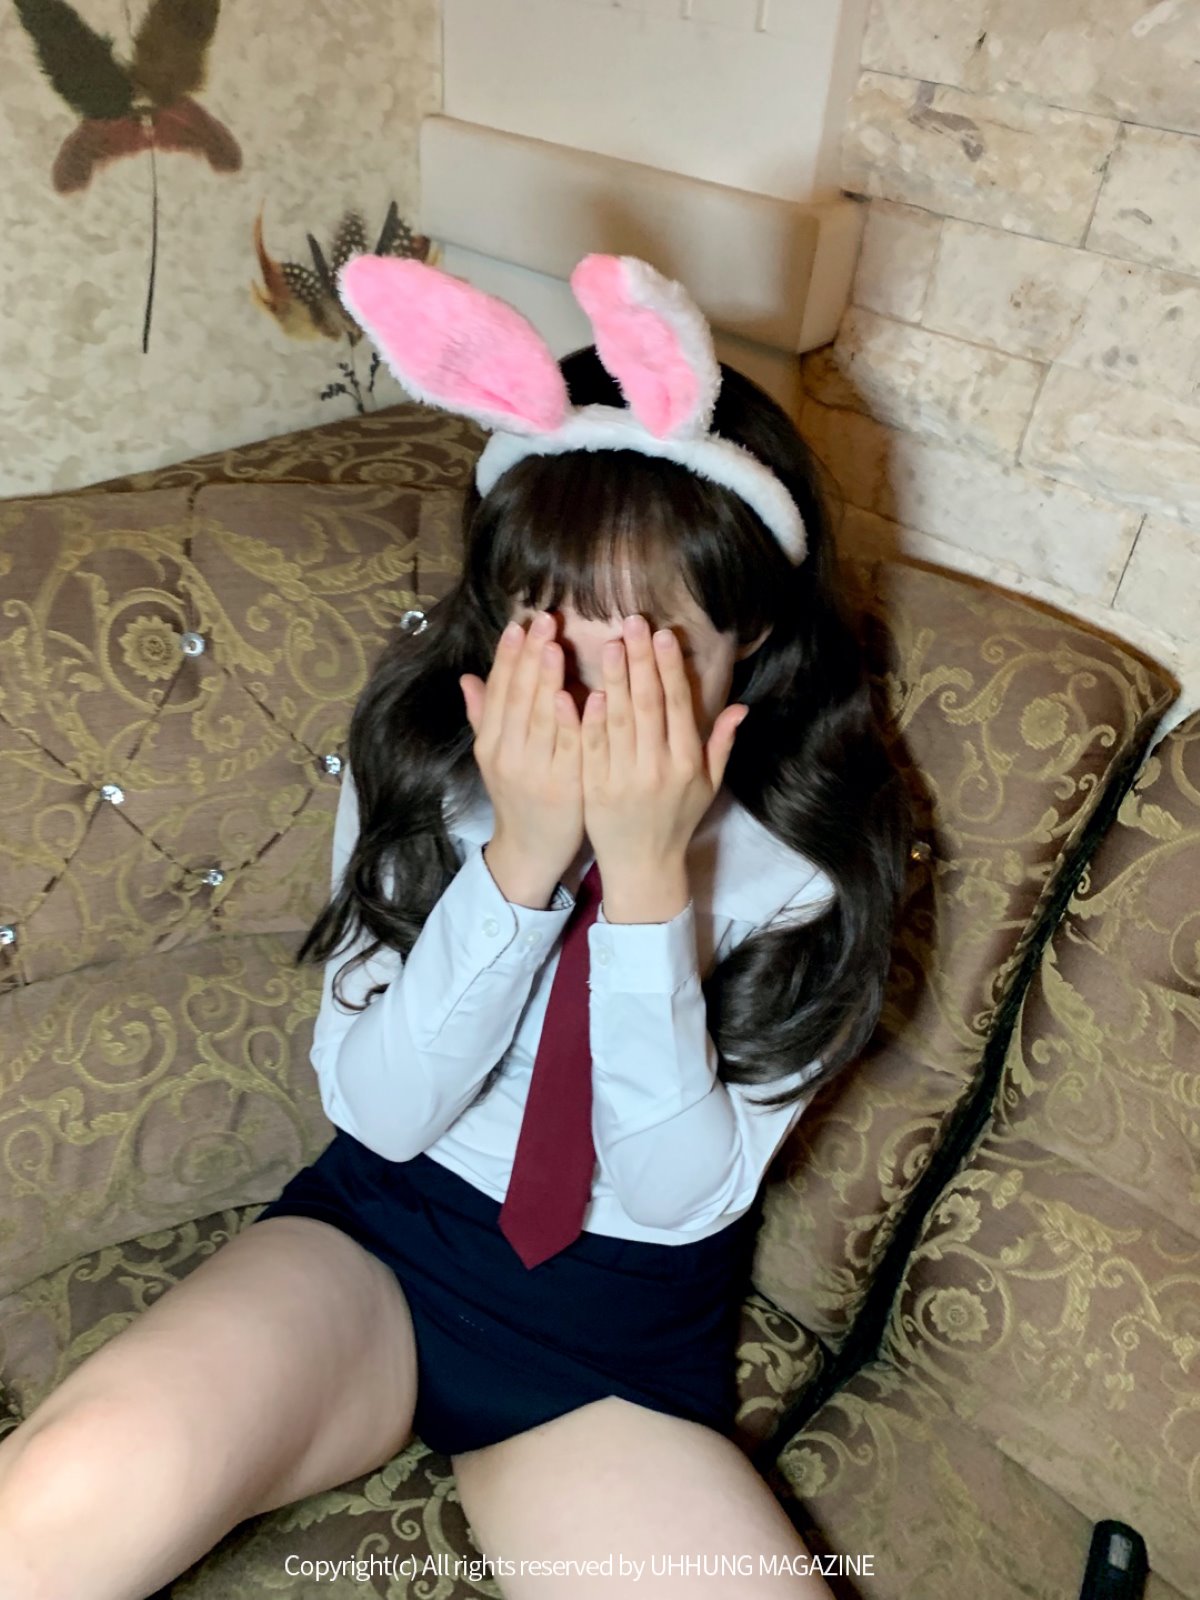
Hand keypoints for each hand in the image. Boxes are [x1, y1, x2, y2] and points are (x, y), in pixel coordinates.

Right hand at [459, 612, 584, 885]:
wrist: (531, 850)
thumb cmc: (520, 797)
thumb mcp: (496, 757)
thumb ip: (485, 716)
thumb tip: (466, 677)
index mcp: (491, 744)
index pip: (499, 691)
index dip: (508, 656)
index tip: (519, 624)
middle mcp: (507, 755)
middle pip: (518, 698)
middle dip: (530, 656)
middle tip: (542, 620)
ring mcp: (535, 772)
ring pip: (540, 718)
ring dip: (547, 679)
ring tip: (554, 645)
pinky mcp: (564, 787)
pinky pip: (569, 748)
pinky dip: (573, 720)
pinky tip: (582, 694)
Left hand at [580, 614, 748, 877]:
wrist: (644, 864)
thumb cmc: (677, 819)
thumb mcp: (708, 785)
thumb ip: (720, 744)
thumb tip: (741, 707)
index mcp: (687, 763)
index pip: (678, 705)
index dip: (670, 668)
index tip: (663, 634)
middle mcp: (658, 768)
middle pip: (648, 704)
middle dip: (641, 660)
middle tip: (631, 622)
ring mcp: (625, 778)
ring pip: (619, 720)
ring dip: (614, 680)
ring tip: (608, 644)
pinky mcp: (596, 788)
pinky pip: (592, 748)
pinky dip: (588, 719)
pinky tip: (584, 691)